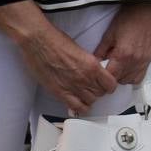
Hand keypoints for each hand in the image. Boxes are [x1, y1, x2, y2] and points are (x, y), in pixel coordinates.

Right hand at [0, 2, 118, 114]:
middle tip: (93, 87)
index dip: (109, 85)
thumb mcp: (81, 51)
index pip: (110, 84)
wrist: (40, 43)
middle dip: (99, 90)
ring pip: (90, 101)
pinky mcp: (59, 93)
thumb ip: (89, 63)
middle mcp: (85, 78)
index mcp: (92, 65)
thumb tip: (94, 71)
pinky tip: (78, 103)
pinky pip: (75, 107)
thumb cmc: (59, 42)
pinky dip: (79, 108)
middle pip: (100, 93)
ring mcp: (72, 87)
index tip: (105, 83)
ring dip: (89, 98)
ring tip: (85, 93)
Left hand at [93, 2, 150, 84]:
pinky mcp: (149, 58)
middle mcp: (134, 61)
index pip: (110, 77)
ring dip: (122, 77)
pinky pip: (140, 75)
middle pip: (120, 81)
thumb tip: (94, 63)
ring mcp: (143, 61)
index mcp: (122, 56)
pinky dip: (133, 75)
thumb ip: (101, 51)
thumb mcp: (109, 34)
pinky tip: (128, 68)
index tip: (98, 75)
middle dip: (112, 77)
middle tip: (107, 68)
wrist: (145, 10)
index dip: (103, 77)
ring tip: (117, 67)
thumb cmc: (128, 19)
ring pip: (130, 80)